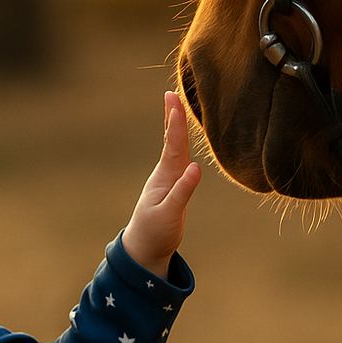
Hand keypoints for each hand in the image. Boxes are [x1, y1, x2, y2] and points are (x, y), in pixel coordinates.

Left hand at [121, 92, 201, 277]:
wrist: (146, 249)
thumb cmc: (155, 232)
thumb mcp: (169, 214)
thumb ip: (182, 191)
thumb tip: (195, 168)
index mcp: (166, 177)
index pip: (173, 144)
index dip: (175, 122)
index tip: (174, 100)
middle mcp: (166, 174)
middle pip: (171, 140)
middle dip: (172, 117)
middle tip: (171, 93)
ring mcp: (169, 180)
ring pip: (173, 148)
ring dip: (174, 127)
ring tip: (174, 106)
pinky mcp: (174, 187)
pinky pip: (178, 159)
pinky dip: (179, 145)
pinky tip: (181, 135)